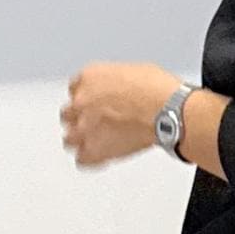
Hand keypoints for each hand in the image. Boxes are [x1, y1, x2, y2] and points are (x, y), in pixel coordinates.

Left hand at [60, 62, 180, 166]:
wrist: (167, 111)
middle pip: (67, 114)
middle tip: (92, 123)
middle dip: (78, 119)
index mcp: (89, 77)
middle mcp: (81, 101)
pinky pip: (82, 160)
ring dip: (79, 141)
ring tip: (90, 144)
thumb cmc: (157, 91)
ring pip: (69, 139)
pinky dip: (89, 160)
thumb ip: (116, 85)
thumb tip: (122, 91)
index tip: (94, 104)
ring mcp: (86, 128)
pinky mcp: (95, 150)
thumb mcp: (132, 73)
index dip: (86, 97)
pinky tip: (97, 158)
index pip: (75, 88)